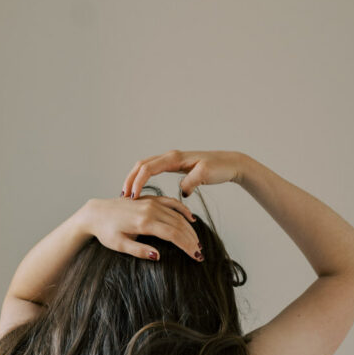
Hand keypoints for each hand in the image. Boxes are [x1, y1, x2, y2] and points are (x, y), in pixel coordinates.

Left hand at [85, 194, 201, 261]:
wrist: (96, 212)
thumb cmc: (106, 232)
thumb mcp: (119, 245)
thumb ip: (139, 251)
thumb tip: (159, 256)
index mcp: (144, 222)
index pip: (173, 234)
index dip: (187, 246)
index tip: (196, 257)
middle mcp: (149, 209)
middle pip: (179, 225)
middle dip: (192, 240)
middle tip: (200, 253)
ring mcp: (151, 202)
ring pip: (177, 214)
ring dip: (190, 228)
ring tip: (197, 241)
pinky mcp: (150, 198)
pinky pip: (171, 202)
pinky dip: (183, 210)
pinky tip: (191, 219)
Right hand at [120, 149, 244, 199]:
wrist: (231, 163)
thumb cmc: (220, 168)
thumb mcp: (205, 175)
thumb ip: (191, 182)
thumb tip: (182, 192)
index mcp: (174, 158)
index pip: (147, 168)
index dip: (137, 182)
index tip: (132, 197)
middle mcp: (171, 157)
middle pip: (141, 165)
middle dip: (130, 180)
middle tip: (123, 197)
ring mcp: (172, 161)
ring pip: (145, 167)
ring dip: (135, 180)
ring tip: (128, 196)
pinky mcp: (176, 167)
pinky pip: (153, 172)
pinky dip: (144, 180)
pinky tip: (143, 194)